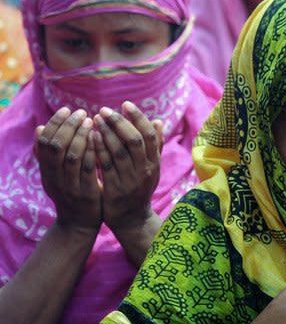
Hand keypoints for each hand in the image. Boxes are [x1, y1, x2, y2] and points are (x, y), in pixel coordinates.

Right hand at [34, 107, 100, 233]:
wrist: (79, 225)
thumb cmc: (71, 193)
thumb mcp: (55, 175)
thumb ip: (49, 155)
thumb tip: (40, 128)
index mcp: (46, 172)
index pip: (44, 142)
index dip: (55, 124)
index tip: (66, 109)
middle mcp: (55, 178)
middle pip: (56, 147)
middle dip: (68, 126)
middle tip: (81, 112)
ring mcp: (70, 187)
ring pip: (72, 157)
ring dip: (81, 136)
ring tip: (91, 121)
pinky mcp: (86, 194)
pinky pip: (88, 170)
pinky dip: (93, 153)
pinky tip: (100, 140)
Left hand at [92, 102, 162, 233]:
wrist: (132, 218)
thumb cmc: (140, 188)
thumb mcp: (152, 167)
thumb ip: (155, 146)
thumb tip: (158, 121)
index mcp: (154, 162)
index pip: (149, 135)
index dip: (138, 118)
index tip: (125, 104)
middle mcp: (145, 170)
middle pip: (134, 140)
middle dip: (119, 122)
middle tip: (104, 110)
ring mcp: (131, 180)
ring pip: (119, 152)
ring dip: (106, 133)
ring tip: (94, 119)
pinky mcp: (115, 189)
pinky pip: (106, 166)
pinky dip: (98, 149)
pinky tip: (90, 138)